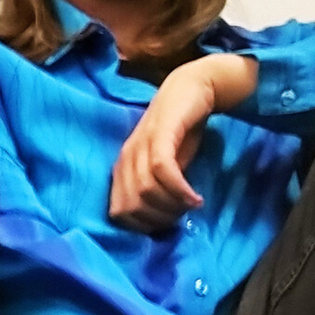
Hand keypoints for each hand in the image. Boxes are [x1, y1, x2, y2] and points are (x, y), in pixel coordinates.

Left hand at [109, 53, 257, 234]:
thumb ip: (157, 189)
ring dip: (172, 207)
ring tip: (191, 205)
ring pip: (146, 192)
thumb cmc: (179, 131)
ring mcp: (139, 146)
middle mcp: (125, 159)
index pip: (118, 213)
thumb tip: (161, 221)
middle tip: (182, 216)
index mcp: (121, 169)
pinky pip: (163, 171)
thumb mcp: (164, 166)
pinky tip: (195, 198)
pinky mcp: (159, 135)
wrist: (190, 88)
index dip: (143, 226)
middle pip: (132, 207)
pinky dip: (180, 191)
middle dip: (159, 219)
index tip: (168, 224)